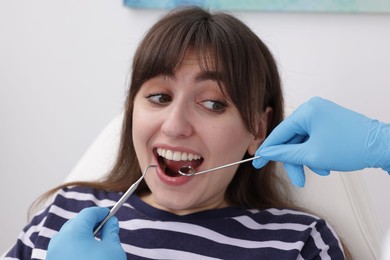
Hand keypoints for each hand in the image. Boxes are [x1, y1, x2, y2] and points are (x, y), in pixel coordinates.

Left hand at [46, 207, 125, 259]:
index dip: (102, 212)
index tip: (111, 214)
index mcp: (73, 232)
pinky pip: (64, 248)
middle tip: (106, 227)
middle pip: (77, 222)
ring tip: (98, 242)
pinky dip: (75, 246)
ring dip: (83, 234)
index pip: (89, 213)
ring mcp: (53, 253)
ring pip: (69, 235)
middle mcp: (59, 239)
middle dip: (92, 223)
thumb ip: (112, 232)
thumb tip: (112, 222)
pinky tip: (87, 254)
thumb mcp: (112, 250)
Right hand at [253, 97, 389, 186]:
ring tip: (319, 171)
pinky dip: (315, 153)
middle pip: (292, 138)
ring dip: (307, 159)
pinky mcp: (329, 121)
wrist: (382, 146)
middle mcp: (313, 108)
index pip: (279, 132)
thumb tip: (268, 153)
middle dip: (295, 161)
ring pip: (303, 141)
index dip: (269, 150)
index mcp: (307, 111)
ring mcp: (322, 114)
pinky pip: (313, 138)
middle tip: (297, 179)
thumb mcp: (312, 154)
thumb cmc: (352, 147)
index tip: (258, 162)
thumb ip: (286, 154)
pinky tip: (325, 164)